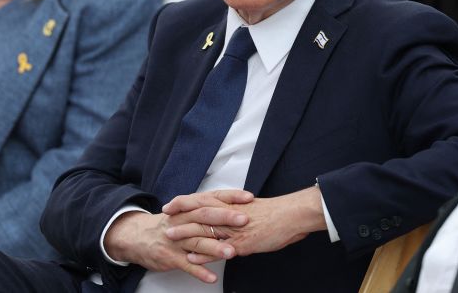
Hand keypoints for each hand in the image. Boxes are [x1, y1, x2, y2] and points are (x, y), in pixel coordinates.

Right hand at [103, 194, 249, 284]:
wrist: (138, 236)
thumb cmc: (169, 224)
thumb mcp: (185, 212)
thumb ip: (207, 209)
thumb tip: (235, 207)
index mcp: (189, 208)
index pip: (212, 197)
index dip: (230, 197)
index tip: (248, 197)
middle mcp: (183, 220)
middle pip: (205, 217)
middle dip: (225, 218)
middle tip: (244, 220)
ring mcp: (176, 239)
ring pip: (197, 242)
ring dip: (215, 248)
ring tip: (231, 253)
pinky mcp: (171, 257)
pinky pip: (187, 265)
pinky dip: (199, 272)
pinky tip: (212, 277)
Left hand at [164, 187, 326, 262]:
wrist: (293, 215)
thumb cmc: (277, 213)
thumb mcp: (254, 208)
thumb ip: (239, 212)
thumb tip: (232, 214)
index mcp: (233, 204)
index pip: (204, 199)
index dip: (186, 201)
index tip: (172, 203)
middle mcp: (231, 214)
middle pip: (200, 212)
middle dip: (180, 215)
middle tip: (164, 218)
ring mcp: (235, 229)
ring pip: (206, 230)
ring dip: (186, 234)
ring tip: (170, 237)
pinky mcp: (242, 244)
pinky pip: (219, 249)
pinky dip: (204, 254)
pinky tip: (192, 258)